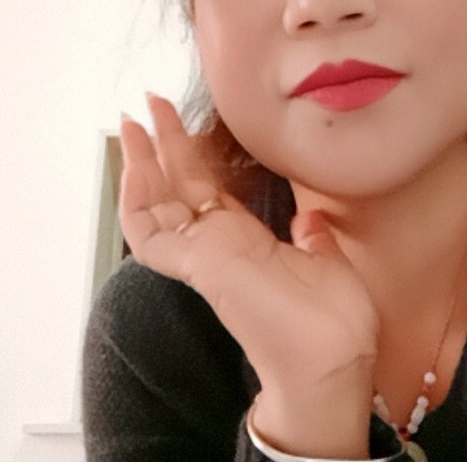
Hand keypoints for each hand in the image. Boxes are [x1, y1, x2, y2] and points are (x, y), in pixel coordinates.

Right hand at [119, 94, 378, 456]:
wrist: (332, 360)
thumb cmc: (331, 322)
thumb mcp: (325, 260)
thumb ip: (311, 237)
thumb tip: (313, 219)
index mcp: (244, 242)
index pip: (205, 191)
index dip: (191, 158)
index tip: (188, 124)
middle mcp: (218, 246)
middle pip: (176, 188)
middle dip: (161, 147)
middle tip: (150, 105)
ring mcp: (204, 256)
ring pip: (154, 206)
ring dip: (141, 164)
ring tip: (134, 123)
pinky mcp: (199, 266)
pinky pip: (149, 233)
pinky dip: (136, 200)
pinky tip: (135, 168)